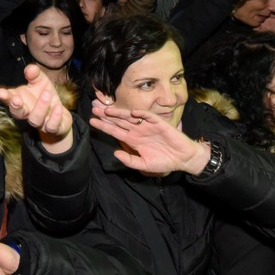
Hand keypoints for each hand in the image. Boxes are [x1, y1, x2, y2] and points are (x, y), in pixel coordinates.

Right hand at [0, 64, 72, 151]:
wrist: (60, 113)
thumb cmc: (44, 95)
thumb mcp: (40, 81)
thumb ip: (34, 74)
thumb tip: (30, 69)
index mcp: (20, 100)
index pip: (9, 99)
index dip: (5, 97)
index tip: (1, 91)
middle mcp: (27, 113)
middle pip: (17, 113)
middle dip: (15, 107)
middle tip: (16, 100)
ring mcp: (39, 122)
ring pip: (35, 119)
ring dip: (40, 107)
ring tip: (47, 94)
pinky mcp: (52, 128)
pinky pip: (51, 126)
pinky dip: (55, 117)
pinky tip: (58, 107)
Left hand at [89, 100, 208, 175]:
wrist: (182, 159)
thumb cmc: (164, 161)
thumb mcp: (144, 165)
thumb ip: (129, 160)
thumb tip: (115, 153)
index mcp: (133, 140)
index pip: (115, 131)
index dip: (104, 126)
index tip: (92, 121)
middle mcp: (138, 131)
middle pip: (119, 121)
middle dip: (107, 116)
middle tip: (94, 109)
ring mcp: (148, 126)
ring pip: (130, 117)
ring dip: (119, 113)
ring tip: (107, 110)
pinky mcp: (159, 124)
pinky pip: (149, 117)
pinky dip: (141, 114)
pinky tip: (132, 113)